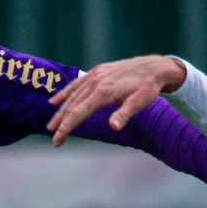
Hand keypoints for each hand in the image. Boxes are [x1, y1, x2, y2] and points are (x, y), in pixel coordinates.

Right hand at [45, 54, 187, 145]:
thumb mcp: (140, 102)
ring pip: (72, 95)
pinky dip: (65, 93)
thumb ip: (124, 114)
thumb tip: (113, 127)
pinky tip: (55, 101)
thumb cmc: (148, 87)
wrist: (154, 67)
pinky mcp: (97, 72)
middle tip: (54, 139)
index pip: (79, 112)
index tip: (58, 140)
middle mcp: (95, 81)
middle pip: (72, 105)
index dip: (66, 127)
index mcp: (103, 91)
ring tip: (51, 125)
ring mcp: (95, 75)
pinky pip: (76, 84)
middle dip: (61, 123)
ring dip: (60, 110)